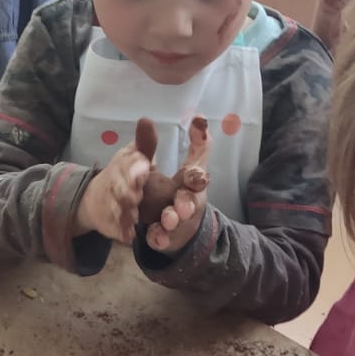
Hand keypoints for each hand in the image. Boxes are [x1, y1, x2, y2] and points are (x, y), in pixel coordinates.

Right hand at [74, 141, 150, 242]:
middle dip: (127, 189)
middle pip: (120, 187)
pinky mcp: (110, 223)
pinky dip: (121, 232)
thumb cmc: (123, 175)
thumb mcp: (133, 156)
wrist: (95, 200)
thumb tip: (146, 119)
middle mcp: (114, 185)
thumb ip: (144, 143)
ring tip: (134, 216)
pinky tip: (129, 236)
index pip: (127, 164)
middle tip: (137, 193)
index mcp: (122, 166)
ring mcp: (110, 205)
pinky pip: (116, 228)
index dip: (134, 165)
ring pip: (117, 208)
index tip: (144, 165)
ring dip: (125, 211)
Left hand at [144, 115, 211, 254]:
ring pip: (176, 223)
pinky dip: (159, 238)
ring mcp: (176, 223)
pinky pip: (161, 239)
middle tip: (181, 204)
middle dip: (187, 203)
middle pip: (190, 203)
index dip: (197, 175)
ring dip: (173, 220)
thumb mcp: (189, 168)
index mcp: (193, 185)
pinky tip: (154, 236)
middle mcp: (188, 204)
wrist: (174, 228)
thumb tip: (200, 116)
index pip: (198, 177)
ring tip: (167, 219)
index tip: (196, 174)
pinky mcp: (164, 238)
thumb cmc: (182, 192)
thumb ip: (195, 145)